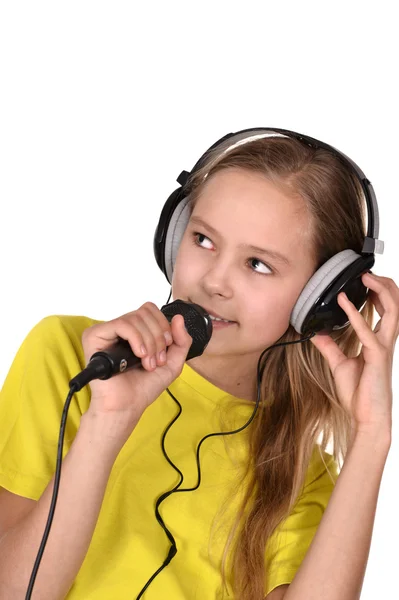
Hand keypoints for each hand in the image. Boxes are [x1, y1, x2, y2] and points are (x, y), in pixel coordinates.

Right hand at [81, 302, 191, 427]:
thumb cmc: (143, 387)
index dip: (163, 326)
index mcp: (135, 331)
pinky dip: (136, 339)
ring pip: (135, 318)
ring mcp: (106, 331)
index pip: (150, 310)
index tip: (166, 348)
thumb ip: (181, 341)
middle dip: (158, 337)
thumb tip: (178, 317)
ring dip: (149, 342)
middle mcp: (120, 328)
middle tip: (156, 360)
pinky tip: (139, 355)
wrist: (127, 406)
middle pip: (144, 312)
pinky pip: (120, 324)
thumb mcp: (172, 363)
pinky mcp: (94, 336)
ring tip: (147, 363)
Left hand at [309, 272, 398, 440]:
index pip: (386, 310)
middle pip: (396, 305)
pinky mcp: (376, 356)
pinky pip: (368, 331)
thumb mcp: (339, 364)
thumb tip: (316, 333)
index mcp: (379, 341)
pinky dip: (355, 314)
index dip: (380, 292)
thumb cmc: (359, 393)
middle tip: (368, 272)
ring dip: (380, 291)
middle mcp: (385, 341)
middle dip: (386, 285)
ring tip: (365, 277)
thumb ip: (330, 347)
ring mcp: (383, 347)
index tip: (366, 279)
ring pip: (392, 311)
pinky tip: (344, 302)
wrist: (367, 417)